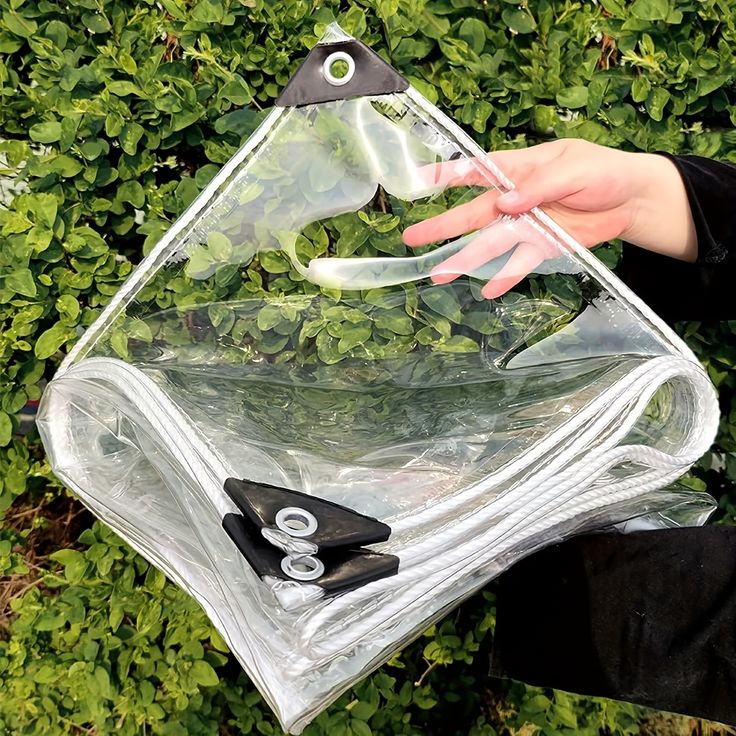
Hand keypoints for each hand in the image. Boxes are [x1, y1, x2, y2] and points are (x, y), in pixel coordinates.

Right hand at [402, 139, 696, 297]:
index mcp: (520, 170)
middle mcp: (516, 199)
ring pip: (490, 245)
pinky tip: (487, 291)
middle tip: (412, 239)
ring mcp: (528, 226)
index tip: (418, 180)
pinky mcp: (543, 247)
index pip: (478, 171)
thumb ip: (539, 187)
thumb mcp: (576, 170)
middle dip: (442, 227)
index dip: (448, 175)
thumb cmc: (605, 172)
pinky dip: (505, 278)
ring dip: (465, 260)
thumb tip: (503, 203)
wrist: (633, 200)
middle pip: (473, 214)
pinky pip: (520, 264)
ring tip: (439, 275)